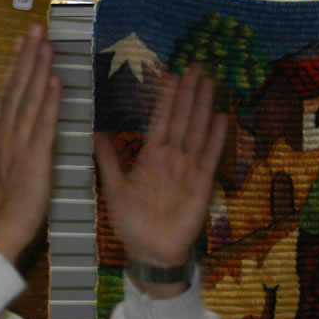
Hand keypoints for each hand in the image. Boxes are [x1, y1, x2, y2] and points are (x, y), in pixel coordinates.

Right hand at [0, 24, 61, 264]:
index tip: (21, 39)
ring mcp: (18, 144)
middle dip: (26, 56)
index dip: (15, 64)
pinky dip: (48, 102)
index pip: (6, 91)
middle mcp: (4, 134)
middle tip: (35, 28)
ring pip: (29, 100)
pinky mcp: (34, 158)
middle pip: (16, 88)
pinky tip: (54, 80)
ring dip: (38, 70)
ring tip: (46, 43)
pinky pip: (43, 125)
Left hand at [94, 62, 227, 275]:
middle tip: (198, 65)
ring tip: (210, 81)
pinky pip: (210, 156)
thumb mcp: (114, 188)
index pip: (160, 121)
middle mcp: (172, 158)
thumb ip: (109, 160)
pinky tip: (222, 116)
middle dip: (189, 92)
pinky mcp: (202, 184)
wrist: (150, 252)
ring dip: (203, 106)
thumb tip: (96, 132)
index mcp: (150, 158)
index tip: (171, 74)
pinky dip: (216, 137)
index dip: (166, 98)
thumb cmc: (131, 223)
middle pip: (182, 118)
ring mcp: (188, 169)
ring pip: (197, 130)